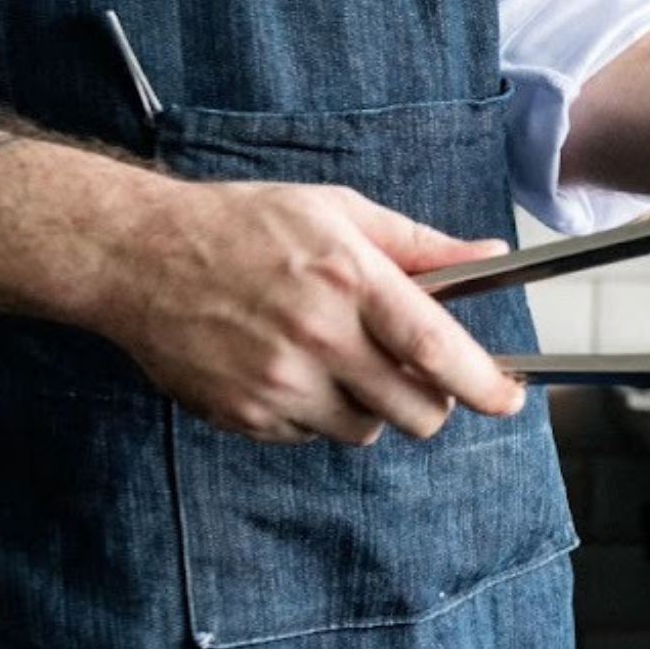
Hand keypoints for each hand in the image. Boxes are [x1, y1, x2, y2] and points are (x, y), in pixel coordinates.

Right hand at [96, 178, 525, 445]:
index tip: (510, 397)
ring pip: (365, 431)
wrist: (139, 255)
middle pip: (413, 411)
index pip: (436, 350)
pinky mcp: (244, 415)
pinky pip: (310, 437)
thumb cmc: (244, 225)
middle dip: (433, 402)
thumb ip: (419, 245)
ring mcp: (278, 384)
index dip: (484, 384)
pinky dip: (317, 413)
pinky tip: (292, 368)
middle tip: (421, 377)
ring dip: (372, 407)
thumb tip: (490, 255)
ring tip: (341, 358)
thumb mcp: (338, 211)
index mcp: (349, 280)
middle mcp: (317, 337)